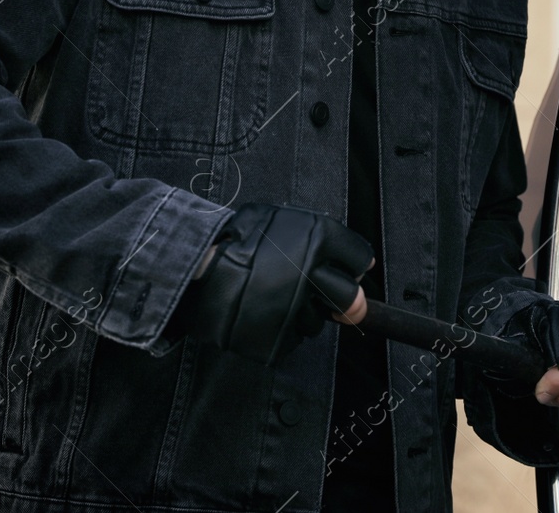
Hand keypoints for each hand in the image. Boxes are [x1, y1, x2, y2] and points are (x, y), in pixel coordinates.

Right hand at [183, 203, 372, 363]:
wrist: (193, 270)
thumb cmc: (238, 241)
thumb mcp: (281, 220)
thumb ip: (326, 244)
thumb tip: (365, 272)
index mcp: (317, 236)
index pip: (360, 258)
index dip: (350, 265)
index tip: (340, 268)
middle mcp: (312, 271)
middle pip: (350, 297)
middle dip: (337, 297)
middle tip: (315, 291)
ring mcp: (295, 308)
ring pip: (319, 320)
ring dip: (303, 312)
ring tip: (272, 295)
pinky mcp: (279, 338)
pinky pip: (294, 338)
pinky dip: (282, 329)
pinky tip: (262, 312)